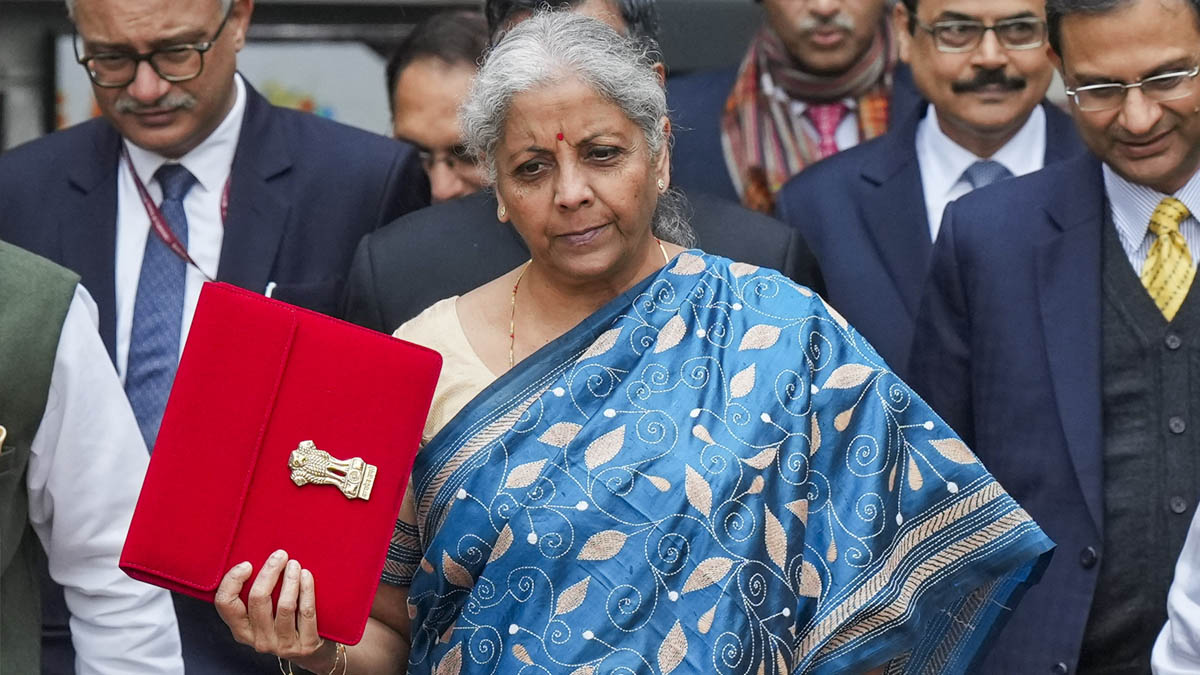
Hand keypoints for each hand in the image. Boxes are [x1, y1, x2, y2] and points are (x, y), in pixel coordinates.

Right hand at [215, 549, 332, 667]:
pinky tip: (307, 576)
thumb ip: (255, 592)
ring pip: (284, 606)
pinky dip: (307, 590)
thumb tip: (255, 553)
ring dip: (290, 580)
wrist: (309, 651)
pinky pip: (306, 612)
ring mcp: (282, 644)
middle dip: (269, 572)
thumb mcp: (263, 613)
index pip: (225, 604)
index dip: (233, 581)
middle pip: (258, 599)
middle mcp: (258, 639)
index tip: (247, 564)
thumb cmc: (283, 623)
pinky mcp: (305, 645)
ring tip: (295, 564)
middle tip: (280, 556)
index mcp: (241, 629)